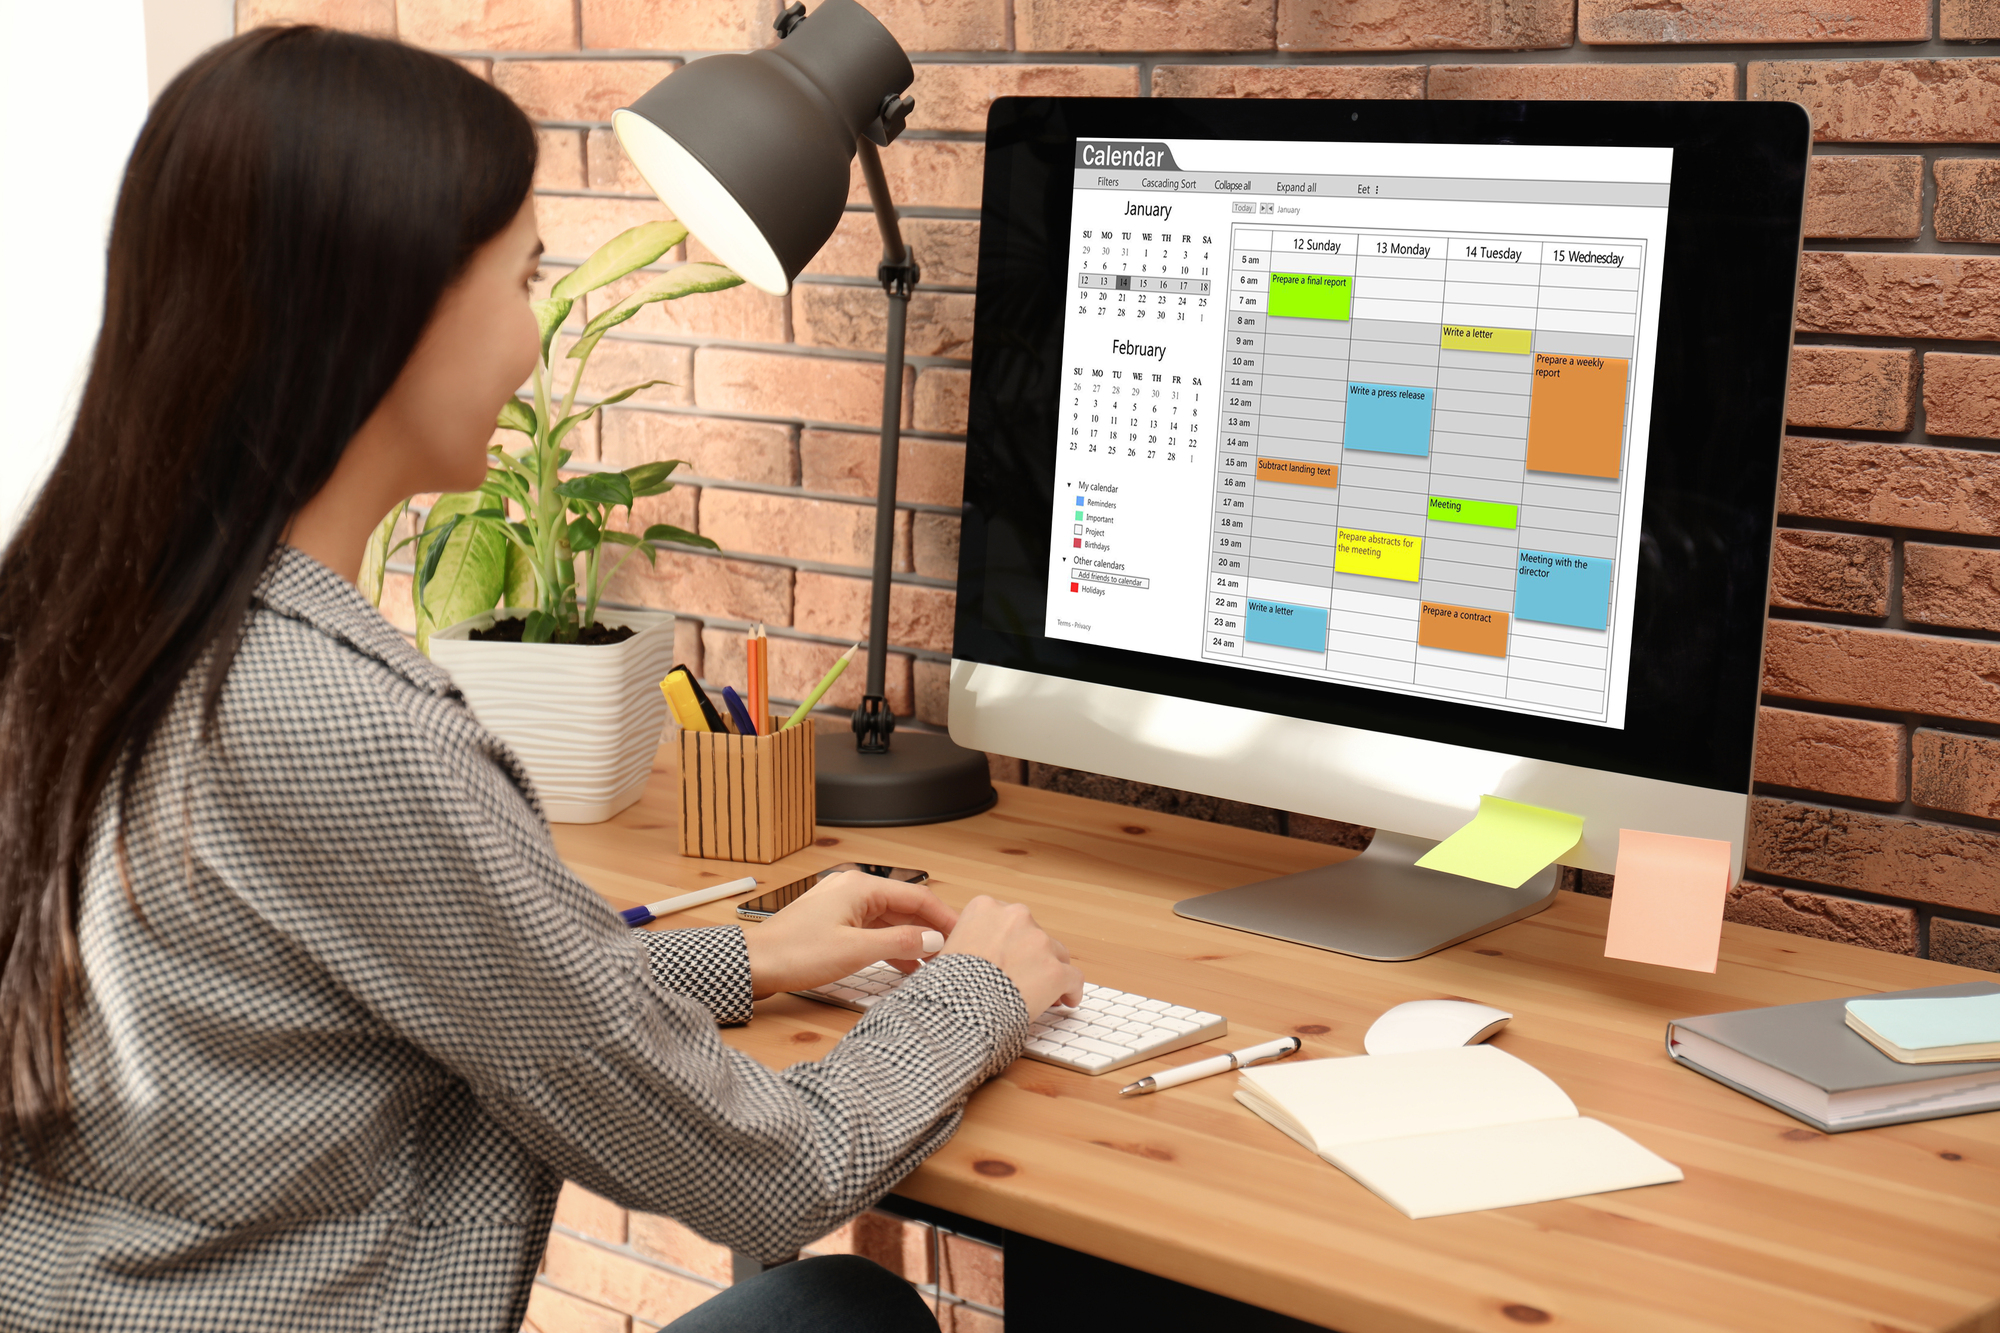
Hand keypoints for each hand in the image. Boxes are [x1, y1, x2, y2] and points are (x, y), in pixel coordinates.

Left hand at [742, 870, 956, 1000]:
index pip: (918, 896)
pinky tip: (903, 965)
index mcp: (861, 886)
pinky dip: (890, 945)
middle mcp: (853, 889)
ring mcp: (842, 906)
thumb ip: (899, 942)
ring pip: (890, 919)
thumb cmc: (795, 953)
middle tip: (952, 953)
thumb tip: (934, 939)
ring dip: (911, 940)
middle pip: (905, 907)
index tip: (964, 936)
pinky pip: (873, 930)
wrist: (753, 964)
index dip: (945, 918)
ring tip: (932, 964)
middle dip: (929, 930)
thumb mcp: (855, 951)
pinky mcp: (833, 924)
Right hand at [939, 895, 1082, 1017]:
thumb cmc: (947, 985)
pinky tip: (1067, 1000)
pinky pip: (1073, 978)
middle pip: (1034, 935)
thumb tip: (973, 956)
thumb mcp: (948, 950)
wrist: (957, 1009)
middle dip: (1032, 956)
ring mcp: (1038, 943)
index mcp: (985, 908)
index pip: (1008, 920)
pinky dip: (1071, 990)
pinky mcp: (1055, 971)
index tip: (1011, 957)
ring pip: (1057, 954)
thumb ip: (968, 943)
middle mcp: (1015, 917)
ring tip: (1047, 992)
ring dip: (1050, 970)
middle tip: (1026, 978)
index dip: (1011, 942)